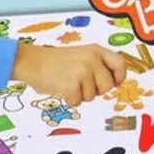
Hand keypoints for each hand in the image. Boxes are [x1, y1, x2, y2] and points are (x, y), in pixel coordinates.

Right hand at [10, 43, 127, 106]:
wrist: (32, 62)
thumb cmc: (55, 61)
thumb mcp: (82, 55)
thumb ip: (98, 65)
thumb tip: (113, 82)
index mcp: (96, 50)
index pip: (120, 64)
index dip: (119, 76)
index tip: (113, 82)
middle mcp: (92, 60)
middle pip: (107, 86)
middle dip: (96, 90)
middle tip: (81, 83)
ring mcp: (82, 73)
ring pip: (92, 97)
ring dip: (80, 95)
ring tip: (67, 82)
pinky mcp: (72, 86)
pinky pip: (78, 102)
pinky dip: (69, 100)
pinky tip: (60, 88)